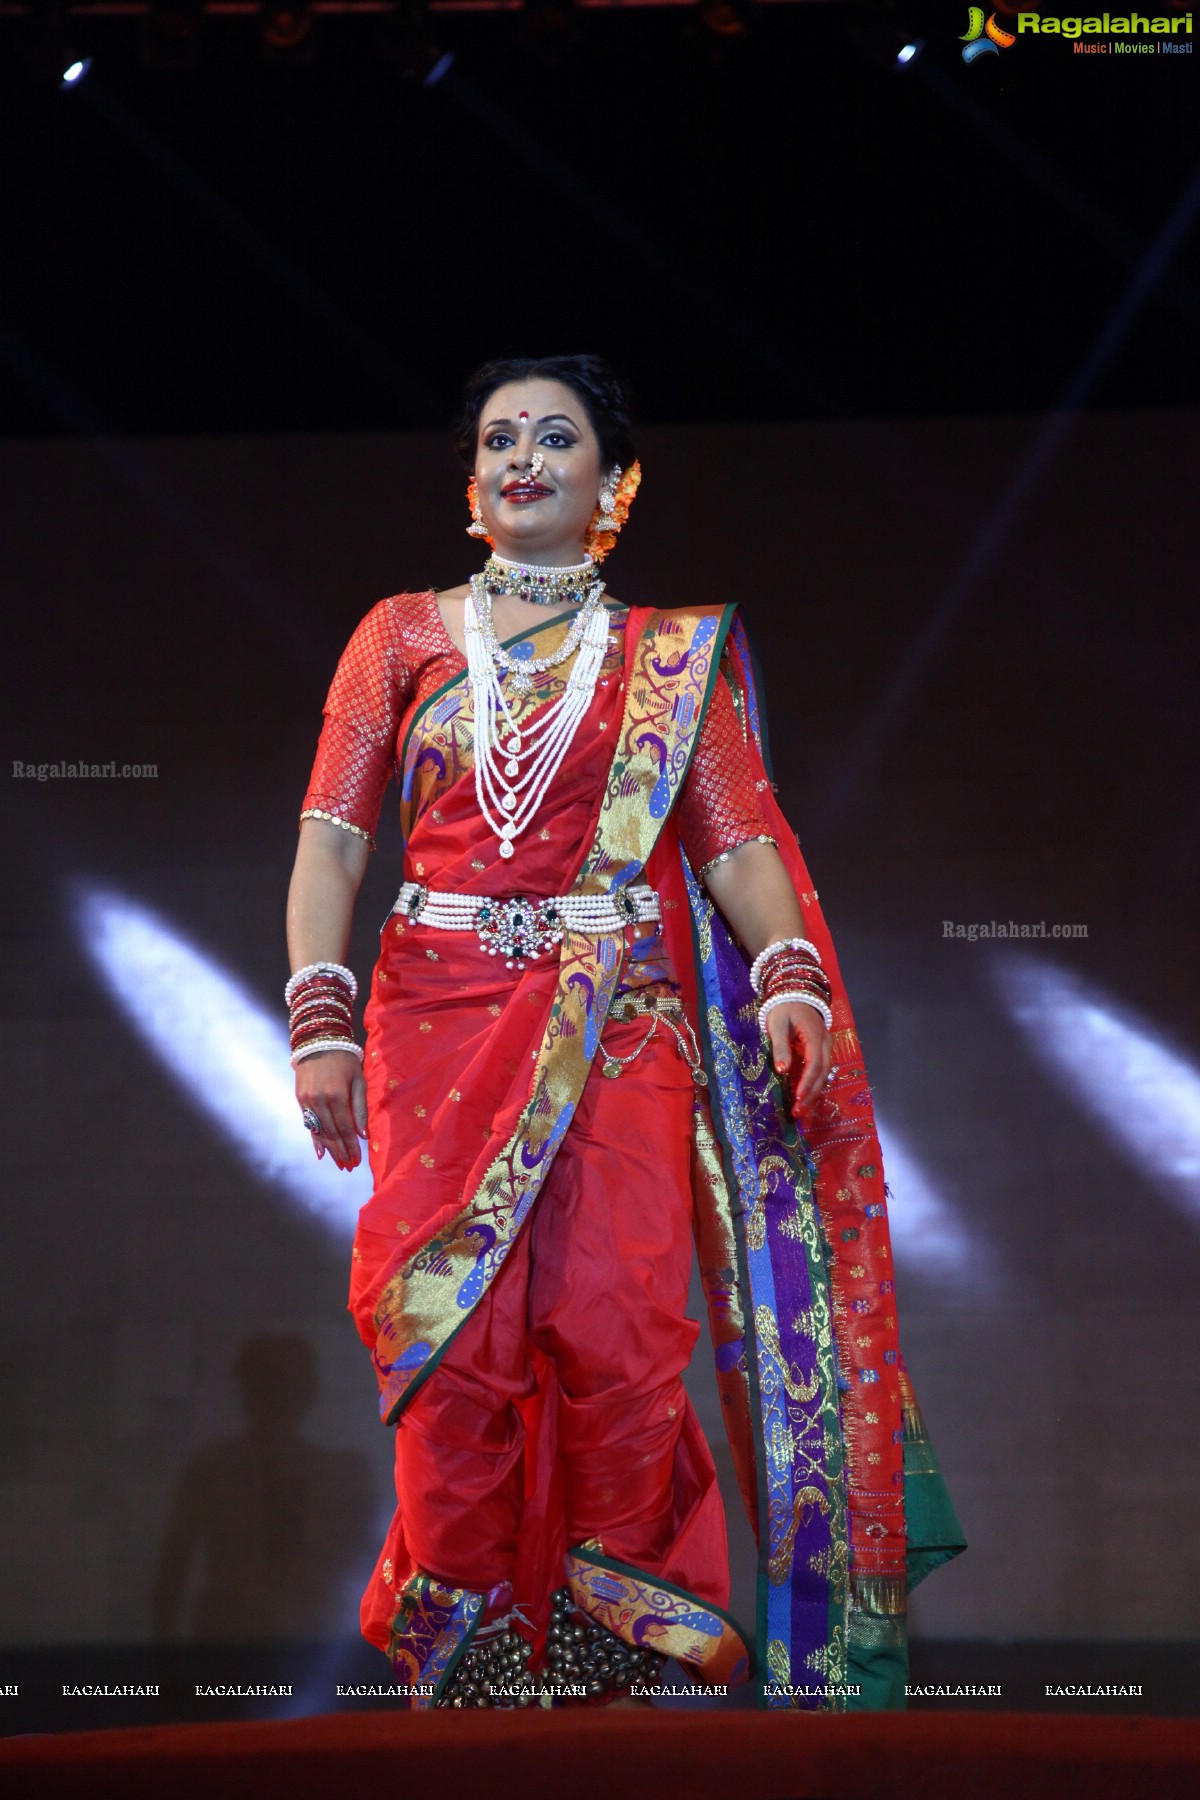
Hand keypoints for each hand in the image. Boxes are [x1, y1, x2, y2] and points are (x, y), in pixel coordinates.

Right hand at [295, 1049, 367, 1169]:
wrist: (318, 1041)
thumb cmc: (345, 1060)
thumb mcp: (359, 1080)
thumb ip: (360, 1108)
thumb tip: (363, 1135)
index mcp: (337, 1095)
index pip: (345, 1128)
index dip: (351, 1146)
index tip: (357, 1160)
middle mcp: (320, 1100)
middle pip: (332, 1133)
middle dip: (341, 1152)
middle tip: (349, 1167)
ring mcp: (308, 1101)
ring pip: (320, 1132)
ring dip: (330, 1150)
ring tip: (339, 1164)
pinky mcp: (300, 1099)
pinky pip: (309, 1124)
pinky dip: (315, 1140)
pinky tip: (321, 1154)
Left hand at [764, 1002, 831, 1118]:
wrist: (795, 993)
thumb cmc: (783, 1008)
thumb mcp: (777, 1024)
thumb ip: (780, 1046)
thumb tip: (782, 1070)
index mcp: (815, 1035)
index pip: (814, 1063)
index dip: (807, 1082)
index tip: (798, 1098)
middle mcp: (825, 1043)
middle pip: (823, 1072)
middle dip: (812, 1093)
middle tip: (799, 1112)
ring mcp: (826, 1046)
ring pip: (825, 1073)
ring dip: (814, 1092)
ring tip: (801, 1110)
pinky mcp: (822, 1050)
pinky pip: (822, 1070)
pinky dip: (814, 1084)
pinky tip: (805, 1096)